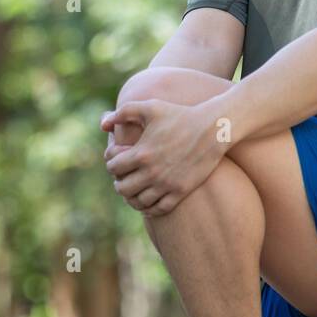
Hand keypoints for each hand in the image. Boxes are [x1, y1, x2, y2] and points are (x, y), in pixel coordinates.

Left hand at [100, 99, 228, 215]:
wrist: (213, 129)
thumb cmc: (180, 115)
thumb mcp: (150, 107)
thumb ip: (123, 112)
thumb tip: (103, 125)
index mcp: (141, 153)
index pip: (113, 168)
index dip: (111, 163)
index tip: (117, 159)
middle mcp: (152, 172)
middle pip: (123, 188)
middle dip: (119, 182)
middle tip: (123, 176)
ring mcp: (167, 184)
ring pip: (138, 202)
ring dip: (131, 197)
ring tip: (133, 189)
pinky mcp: (181, 191)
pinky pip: (158, 209)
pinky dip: (148, 208)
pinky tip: (147, 201)